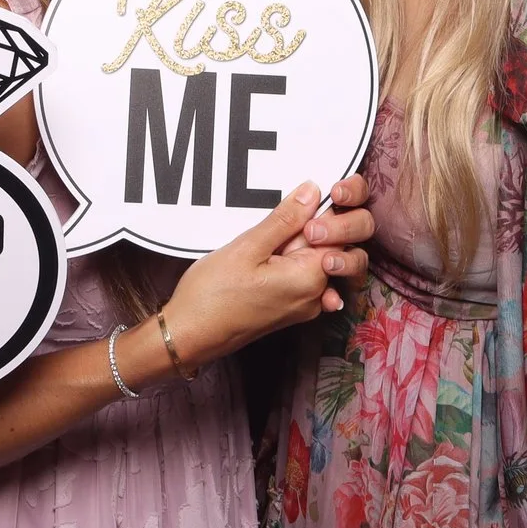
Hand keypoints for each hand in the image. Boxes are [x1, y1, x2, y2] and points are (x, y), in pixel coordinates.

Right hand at [161, 183, 365, 367]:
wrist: (189, 335)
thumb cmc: (212, 295)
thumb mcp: (247, 248)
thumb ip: (284, 220)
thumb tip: (312, 192)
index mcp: (311, 278)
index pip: (337, 232)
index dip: (318, 211)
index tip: (290, 206)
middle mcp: (315, 295)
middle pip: (329, 246)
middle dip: (304, 229)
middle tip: (267, 232)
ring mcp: (304, 306)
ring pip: (313, 259)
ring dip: (292, 246)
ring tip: (261, 248)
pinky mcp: (290, 309)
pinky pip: (301, 275)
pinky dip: (287, 261)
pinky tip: (263, 260)